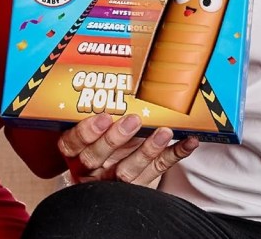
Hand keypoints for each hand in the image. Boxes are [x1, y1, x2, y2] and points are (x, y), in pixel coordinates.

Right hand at [58, 112, 197, 185]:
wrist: (116, 175)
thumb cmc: (103, 140)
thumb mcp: (92, 129)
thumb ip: (96, 110)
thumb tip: (112, 74)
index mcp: (76, 153)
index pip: (71, 144)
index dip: (85, 132)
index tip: (103, 117)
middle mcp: (91, 170)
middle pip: (96, 158)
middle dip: (114, 139)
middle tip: (133, 120)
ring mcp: (115, 181)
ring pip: (127, 172)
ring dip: (147, 150)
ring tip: (164, 132)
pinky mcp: (140, 185)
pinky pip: (158, 171)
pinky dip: (175, 155)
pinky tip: (188, 142)